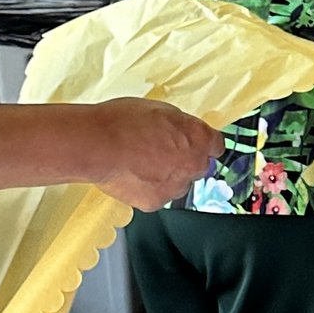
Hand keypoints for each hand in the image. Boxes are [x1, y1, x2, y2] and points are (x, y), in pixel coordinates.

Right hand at [76, 99, 218, 208]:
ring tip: (140, 163)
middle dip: (183, 160)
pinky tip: (132, 175)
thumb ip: (179, 125)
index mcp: (198, 137)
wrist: (98, 145)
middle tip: (159, 152)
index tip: (196, 144)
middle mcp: (193, 164)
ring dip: (166, 176)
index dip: (202, 143)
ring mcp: (176, 186)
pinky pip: (157, 195)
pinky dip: (148, 188)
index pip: (216, 145)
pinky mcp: (156, 202)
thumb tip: (181, 131)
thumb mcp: (160, 109)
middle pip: (197, 166)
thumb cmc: (123, 122)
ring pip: (177, 183)